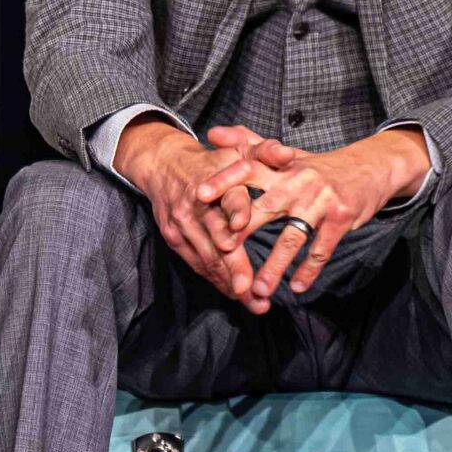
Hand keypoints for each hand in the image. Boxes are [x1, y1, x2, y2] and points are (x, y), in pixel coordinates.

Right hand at [112, 121, 259, 303]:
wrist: (164, 164)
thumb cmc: (212, 161)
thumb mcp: (238, 149)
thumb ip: (265, 151)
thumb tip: (287, 155)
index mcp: (215, 180)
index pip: (228, 197)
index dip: (235, 211)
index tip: (241, 227)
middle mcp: (197, 204)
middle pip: (216, 238)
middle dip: (233, 265)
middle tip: (250, 288)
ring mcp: (182, 223)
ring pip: (208, 258)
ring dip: (229, 281)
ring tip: (253, 302)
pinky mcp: (174, 237)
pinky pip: (197, 263)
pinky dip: (215, 279)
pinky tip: (234, 293)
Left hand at [199, 127, 430, 312]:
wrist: (371, 167)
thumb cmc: (317, 167)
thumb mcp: (285, 154)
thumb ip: (248, 145)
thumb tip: (212, 132)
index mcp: (280, 168)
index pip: (247, 170)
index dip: (223, 181)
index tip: (199, 195)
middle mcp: (298, 182)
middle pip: (265, 208)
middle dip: (242, 230)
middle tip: (222, 252)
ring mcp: (321, 201)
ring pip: (292, 237)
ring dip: (275, 266)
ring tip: (258, 289)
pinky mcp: (341, 218)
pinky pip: (322, 248)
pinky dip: (309, 269)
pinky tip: (297, 287)